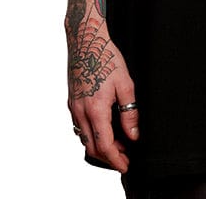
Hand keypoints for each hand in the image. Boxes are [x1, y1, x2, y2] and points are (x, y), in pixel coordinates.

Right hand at [67, 13, 138, 172]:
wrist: (85, 39)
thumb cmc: (106, 57)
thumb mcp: (125, 84)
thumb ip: (129, 112)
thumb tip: (133, 135)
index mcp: (95, 109)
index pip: (104, 146)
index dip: (116, 160)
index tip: (126, 166)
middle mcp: (80, 112)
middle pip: (92, 147)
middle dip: (109, 157)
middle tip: (125, 157)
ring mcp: (73, 108)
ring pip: (84, 138)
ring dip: (100, 145)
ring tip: (118, 143)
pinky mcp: (71, 102)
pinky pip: (79, 127)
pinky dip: (91, 134)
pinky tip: (104, 127)